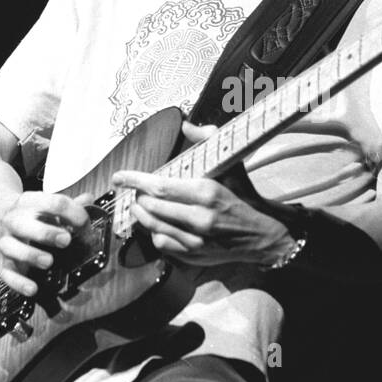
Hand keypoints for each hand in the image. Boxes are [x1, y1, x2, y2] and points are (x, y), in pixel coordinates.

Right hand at [0, 190, 92, 296]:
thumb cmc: (29, 214)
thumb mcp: (46, 204)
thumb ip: (68, 205)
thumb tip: (89, 200)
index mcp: (28, 203)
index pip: (52, 203)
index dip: (72, 213)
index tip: (84, 224)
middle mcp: (13, 221)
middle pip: (24, 224)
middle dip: (45, 233)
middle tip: (65, 240)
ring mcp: (5, 242)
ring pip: (11, 248)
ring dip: (30, 255)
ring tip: (48, 262)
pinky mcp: (2, 263)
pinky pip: (6, 274)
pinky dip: (19, 283)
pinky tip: (33, 288)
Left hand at [111, 120, 293, 267]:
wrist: (262, 235)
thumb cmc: (244, 196)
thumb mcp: (230, 165)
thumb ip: (208, 140)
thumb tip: (188, 125)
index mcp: (207, 192)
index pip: (159, 186)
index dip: (134, 180)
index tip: (119, 177)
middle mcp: (200, 218)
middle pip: (151, 207)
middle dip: (139, 197)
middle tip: (137, 190)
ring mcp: (196, 240)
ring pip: (152, 227)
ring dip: (142, 214)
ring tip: (143, 205)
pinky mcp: (194, 256)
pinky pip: (161, 244)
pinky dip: (154, 233)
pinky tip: (160, 224)